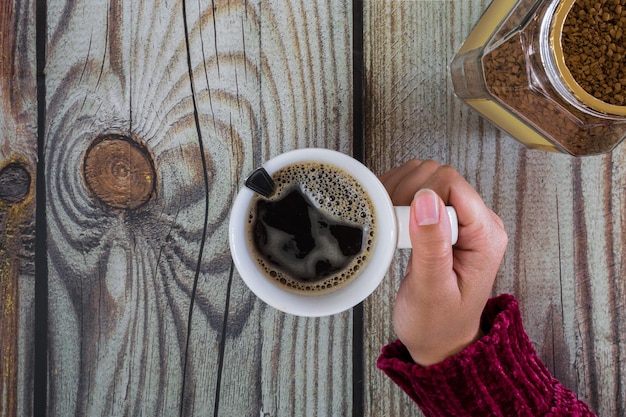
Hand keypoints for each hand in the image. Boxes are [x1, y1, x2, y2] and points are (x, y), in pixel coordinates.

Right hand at [380, 160, 507, 365]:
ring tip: (392, 228)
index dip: (420, 195)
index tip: (402, 223)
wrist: (438, 341)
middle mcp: (476, 221)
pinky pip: (416, 190)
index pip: (452, 183)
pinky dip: (396, 199)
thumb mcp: (431, 290)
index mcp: (485, 235)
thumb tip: (426, 199)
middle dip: (407, 195)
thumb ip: (431, 246)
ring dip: (399, 195)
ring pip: (424, 177)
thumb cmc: (437, 323)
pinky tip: (390, 222)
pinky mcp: (441, 220)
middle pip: (437, 175)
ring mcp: (458, 219)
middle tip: (395, 229)